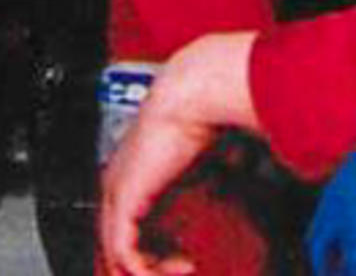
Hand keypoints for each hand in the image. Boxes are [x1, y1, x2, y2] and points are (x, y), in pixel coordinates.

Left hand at [99, 28, 258, 275]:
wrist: (189, 97)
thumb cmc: (201, 116)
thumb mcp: (211, 156)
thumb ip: (219, 175)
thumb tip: (239, 183)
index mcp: (135, 177)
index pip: (129, 230)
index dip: (156, 253)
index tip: (185, 262)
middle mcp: (118, 185)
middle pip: (117, 246)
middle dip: (150, 267)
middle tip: (177, 274)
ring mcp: (116, 192)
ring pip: (116, 255)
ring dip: (149, 272)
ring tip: (177, 274)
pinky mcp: (123, 200)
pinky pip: (123, 252)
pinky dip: (143, 271)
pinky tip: (163, 274)